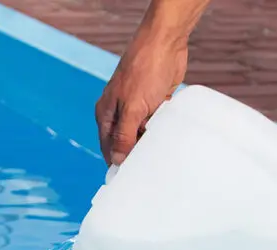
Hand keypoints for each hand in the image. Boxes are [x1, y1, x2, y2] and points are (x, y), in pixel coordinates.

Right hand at [95, 32, 186, 165]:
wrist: (166, 42)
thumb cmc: (144, 69)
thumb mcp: (133, 108)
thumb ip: (125, 136)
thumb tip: (117, 160)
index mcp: (106, 114)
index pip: (108, 148)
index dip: (118, 163)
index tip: (130, 179)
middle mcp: (119, 112)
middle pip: (126, 143)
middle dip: (137, 153)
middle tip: (150, 169)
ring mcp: (137, 107)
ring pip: (143, 134)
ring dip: (152, 140)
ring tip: (162, 152)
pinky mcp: (154, 102)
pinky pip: (157, 123)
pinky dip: (162, 129)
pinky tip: (169, 136)